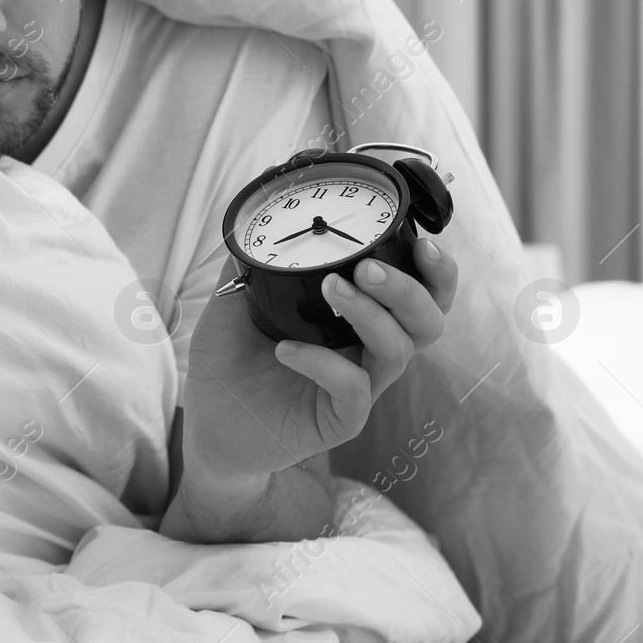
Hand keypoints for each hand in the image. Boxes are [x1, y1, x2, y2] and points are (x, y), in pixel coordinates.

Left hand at [178, 239, 458, 486]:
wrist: (208, 424)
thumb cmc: (227, 363)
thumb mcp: (233, 303)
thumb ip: (250, 264)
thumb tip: (254, 218)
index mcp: (357, 318)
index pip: (419, 292)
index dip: (434, 271)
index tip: (423, 243)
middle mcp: (367, 350)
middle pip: (426, 321)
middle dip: (408, 289)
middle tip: (368, 268)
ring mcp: (358, 387)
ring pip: (398, 350)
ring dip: (370, 314)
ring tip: (331, 288)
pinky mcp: (341, 419)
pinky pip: (354, 389)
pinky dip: (325, 364)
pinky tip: (286, 350)